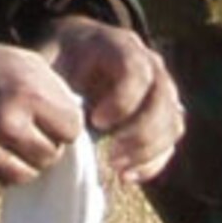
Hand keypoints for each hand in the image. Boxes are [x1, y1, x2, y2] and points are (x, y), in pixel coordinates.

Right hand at [0, 39, 83, 194]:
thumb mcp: (26, 63)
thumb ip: (56, 93)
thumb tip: (78, 124)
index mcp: (29, 93)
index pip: (73, 129)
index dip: (62, 123)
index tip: (47, 116)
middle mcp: (8, 123)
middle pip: (51, 156)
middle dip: (42, 144)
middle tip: (23, 129)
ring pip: (27, 176)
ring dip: (21, 163)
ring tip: (6, 141)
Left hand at [39, 16, 182, 185]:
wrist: (72, 56)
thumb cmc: (58, 60)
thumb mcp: (48, 62)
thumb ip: (50, 84)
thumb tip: (53, 120)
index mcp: (120, 46)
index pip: (137, 71)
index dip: (123, 100)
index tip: (96, 122)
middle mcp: (150, 65)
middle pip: (163, 99)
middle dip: (141, 133)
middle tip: (111, 157)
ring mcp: (161, 90)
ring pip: (173, 122)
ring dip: (149, 152)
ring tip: (118, 170)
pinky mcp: (163, 116)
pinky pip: (170, 142)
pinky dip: (153, 162)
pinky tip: (126, 176)